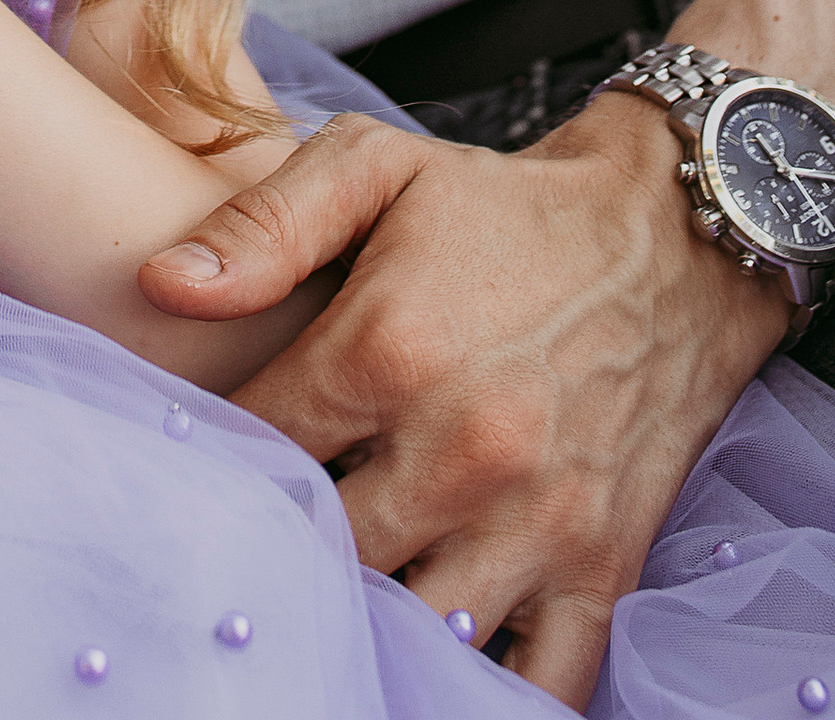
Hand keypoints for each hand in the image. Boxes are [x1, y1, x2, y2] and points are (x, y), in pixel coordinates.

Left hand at [134, 91, 786, 703]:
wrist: (672, 237)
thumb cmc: (504, 205)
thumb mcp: (378, 167)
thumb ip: (264, 226)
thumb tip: (162, 288)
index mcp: (390, 348)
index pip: (259, 447)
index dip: (217, 461)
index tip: (201, 461)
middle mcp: (462, 448)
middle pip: (325, 552)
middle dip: (285, 545)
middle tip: (259, 533)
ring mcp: (537, 519)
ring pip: (415, 629)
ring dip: (370, 616)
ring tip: (338, 585)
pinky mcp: (602, 566)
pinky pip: (536, 682)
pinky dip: (480, 685)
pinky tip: (431, 656)